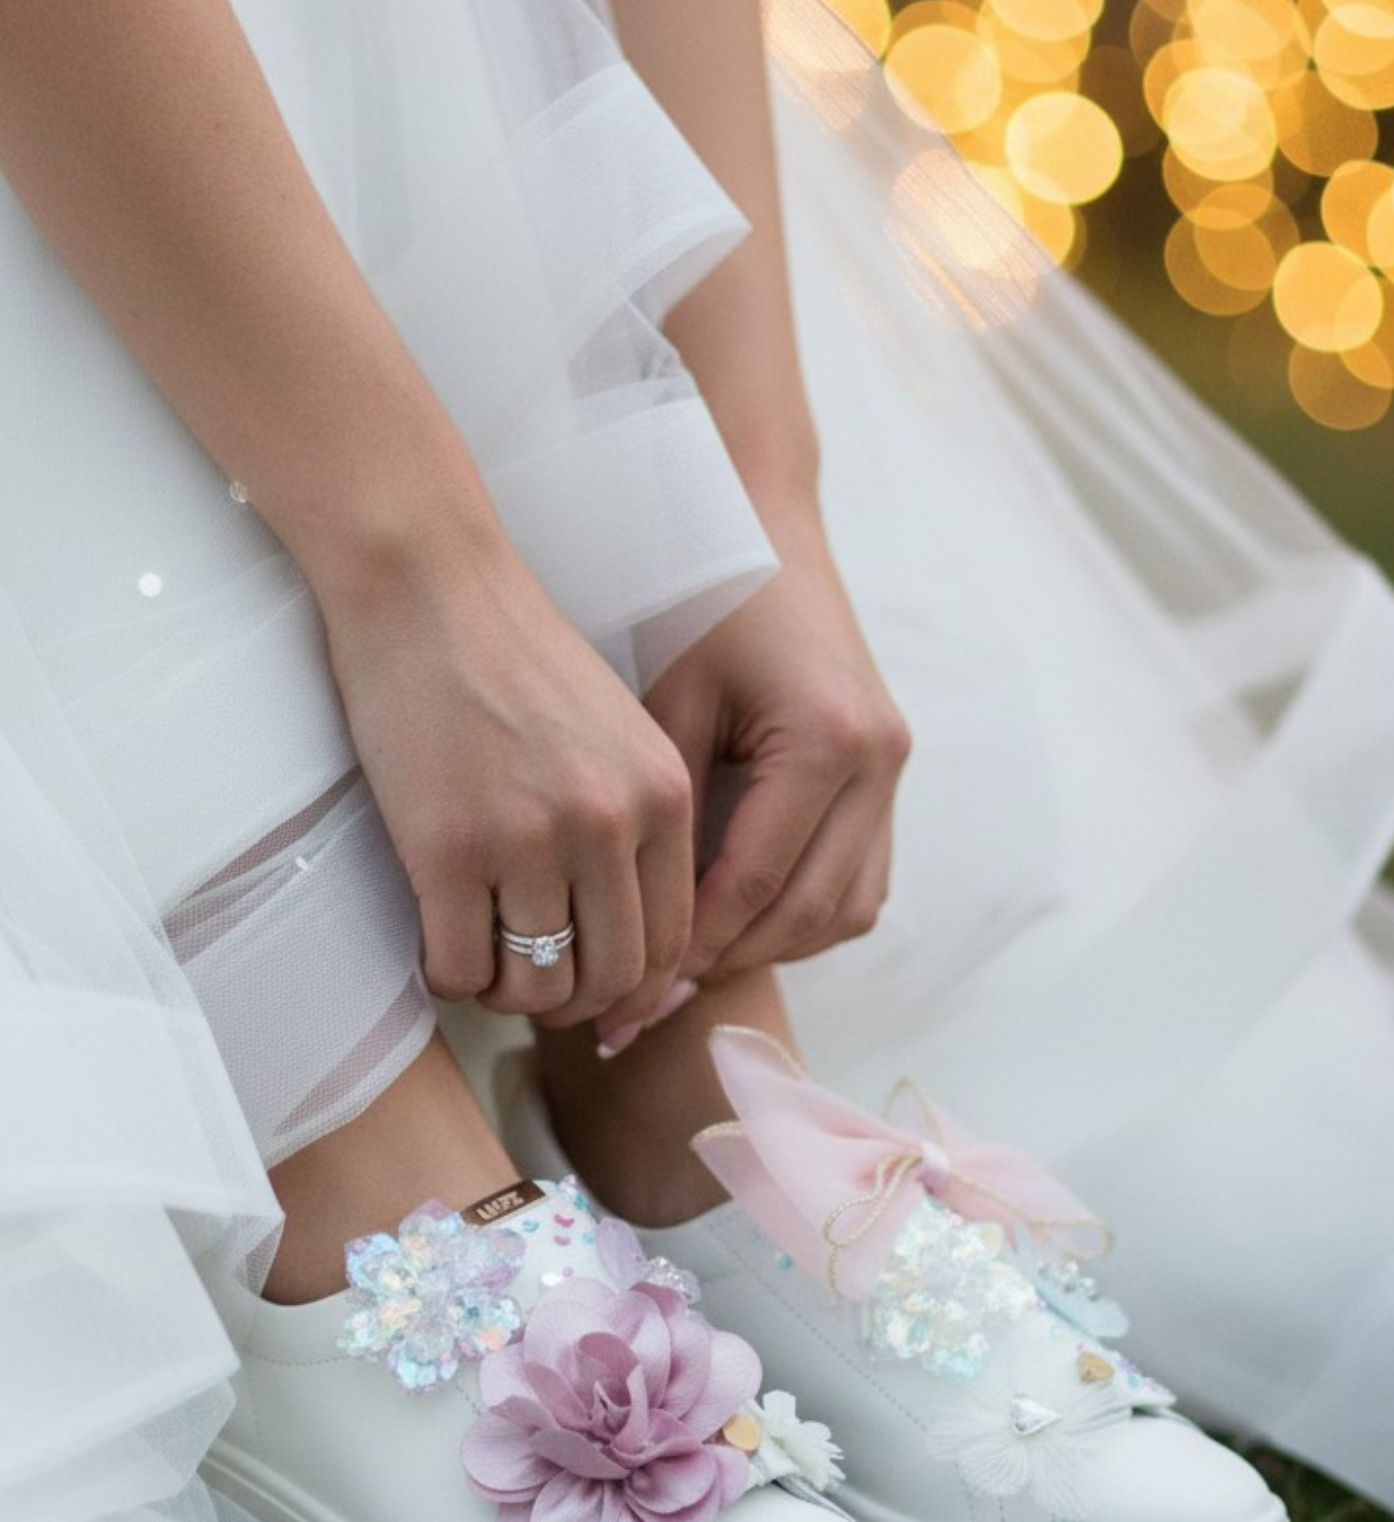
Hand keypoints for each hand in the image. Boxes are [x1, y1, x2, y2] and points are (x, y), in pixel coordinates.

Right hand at [323, 533, 695, 1031]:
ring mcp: (528, 840)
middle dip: (573, 1003)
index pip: (673, 941)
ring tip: (482, 963)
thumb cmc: (512, 653)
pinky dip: (447, 975)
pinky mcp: (446, 849)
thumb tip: (625, 934)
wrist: (426, 583)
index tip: (597, 995)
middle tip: (531, 987)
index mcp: (662, 795)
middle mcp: (608, 824)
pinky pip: (458, 966)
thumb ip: (636, 820)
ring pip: (535, 985)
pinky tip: (435, 944)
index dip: (635, 990)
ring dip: (506, 994)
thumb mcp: (615, 730)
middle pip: (611, 978)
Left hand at [645, 500, 909, 981]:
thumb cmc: (696, 600)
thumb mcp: (662, 707)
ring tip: (689, 971)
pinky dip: (803, 914)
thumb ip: (661, 819)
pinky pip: (859, 880)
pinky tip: (737, 924)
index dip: (689, 951)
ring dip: (771, 948)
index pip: (753, 885)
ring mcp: (894, 768)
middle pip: (809, 914)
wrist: (760, 518)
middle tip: (648, 1003)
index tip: (628, 995)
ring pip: (846, 911)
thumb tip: (633, 932)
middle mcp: (878, 761)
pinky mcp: (889, 771)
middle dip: (726, 965)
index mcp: (826, 741)